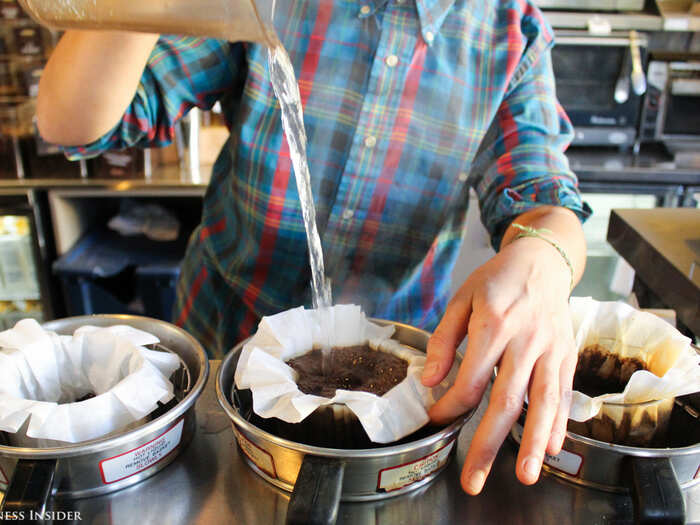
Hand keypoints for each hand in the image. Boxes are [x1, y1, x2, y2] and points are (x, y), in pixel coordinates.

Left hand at [421, 235, 576, 493]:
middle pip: (506, 400)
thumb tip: (428, 381)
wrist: (543, 262)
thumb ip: (444, 340)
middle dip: (487, 443)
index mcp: (495, 324)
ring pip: (541, 403)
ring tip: (523, 475)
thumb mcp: (462, 299)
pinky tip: (549, 449)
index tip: (437, 418)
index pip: (471, 379)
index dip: (451, 406)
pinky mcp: (567, 357)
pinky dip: (558, 423)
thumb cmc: (496, 280)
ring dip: (530, 443)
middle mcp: (526, 341)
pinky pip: (563, 396)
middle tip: (473, 479)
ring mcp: (552, 350)